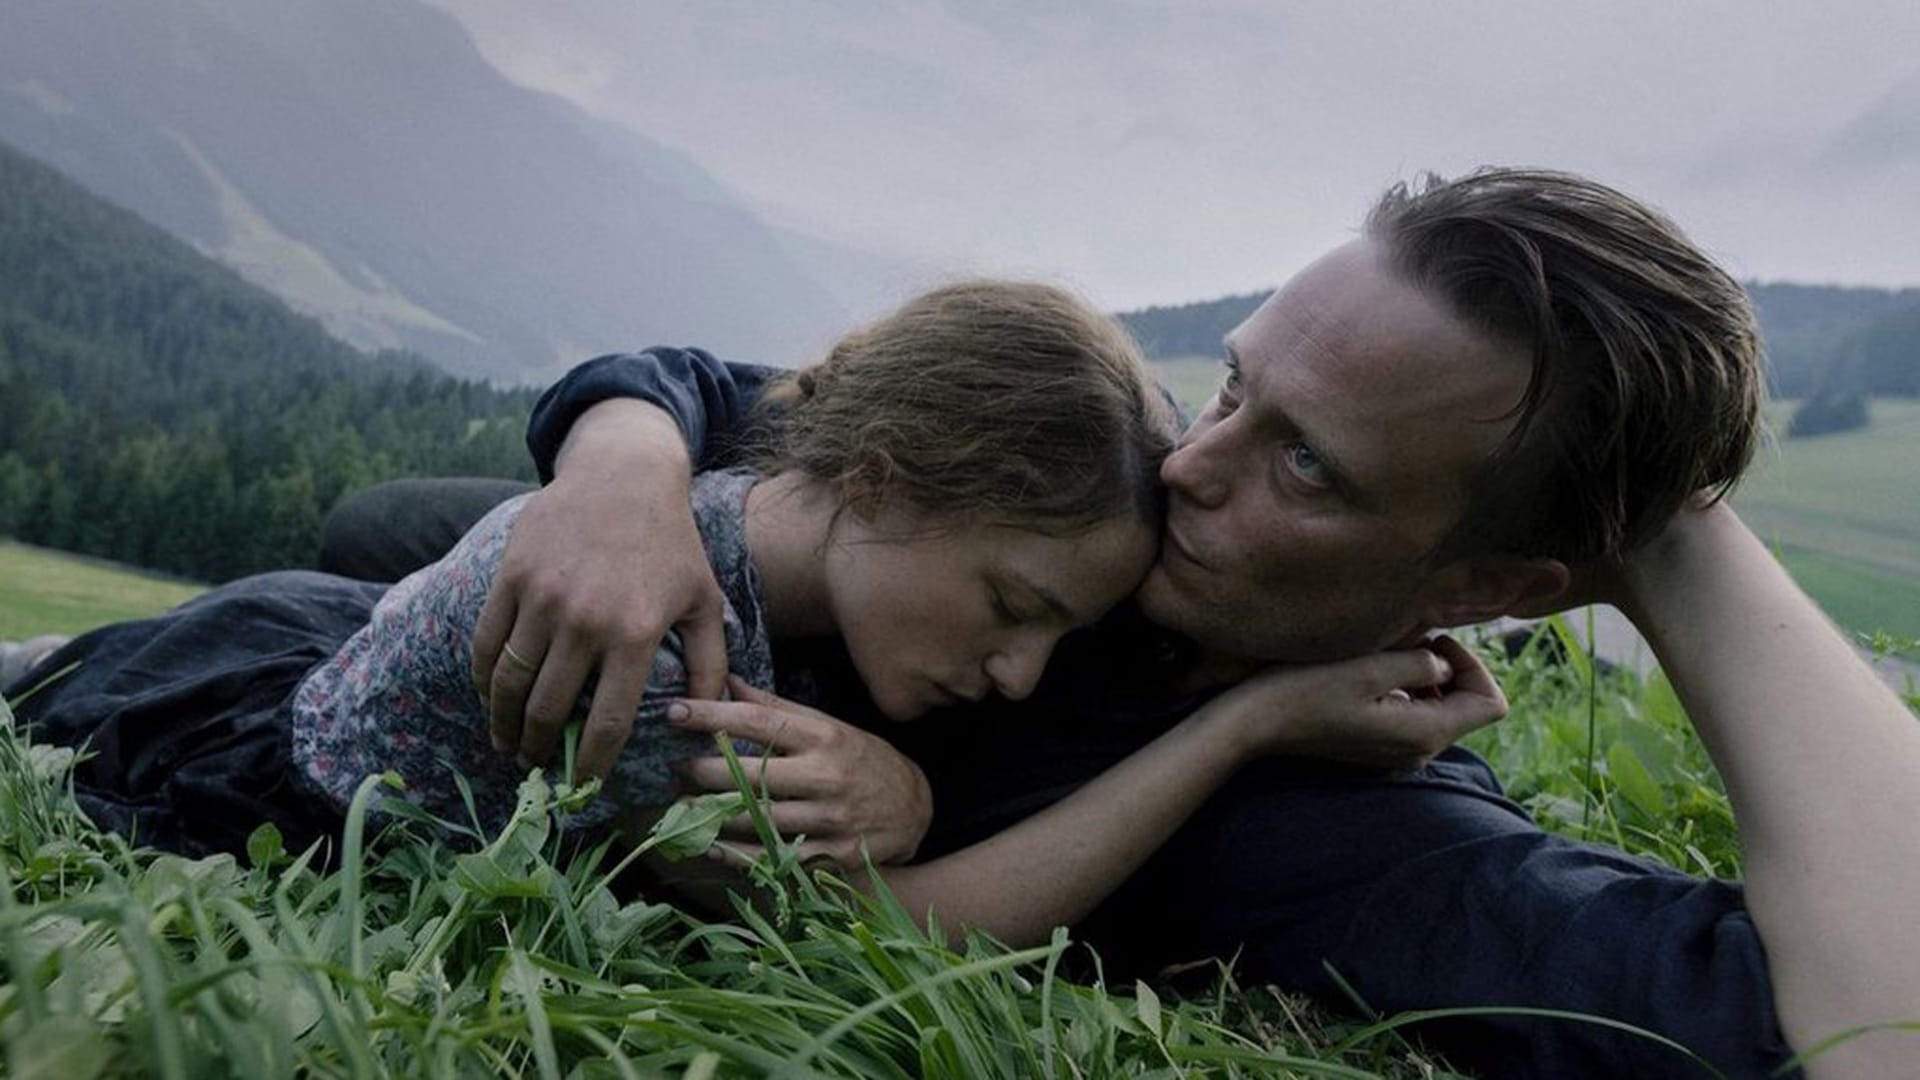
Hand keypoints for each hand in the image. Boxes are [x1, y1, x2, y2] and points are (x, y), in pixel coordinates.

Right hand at [472, 401, 728, 778]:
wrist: (624, 475)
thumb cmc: (672, 544)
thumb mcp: (704, 601)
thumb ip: (710, 663)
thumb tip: (707, 721)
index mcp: (636, 633)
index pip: (610, 721)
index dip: (593, 765)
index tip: (583, 789)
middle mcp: (585, 619)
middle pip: (550, 710)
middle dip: (540, 752)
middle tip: (537, 770)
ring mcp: (543, 597)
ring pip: (510, 682)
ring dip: (504, 724)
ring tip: (509, 744)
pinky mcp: (511, 576)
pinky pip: (487, 642)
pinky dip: (482, 678)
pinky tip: (490, 696)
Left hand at [670, 677, 933, 866]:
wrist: (915, 808)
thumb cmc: (862, 759)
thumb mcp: (827, 725)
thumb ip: (776, 707)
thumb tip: (727, 680)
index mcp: (824, 736)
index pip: (759, 720)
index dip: (712, 715)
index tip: (674, 711)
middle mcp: (827, 776)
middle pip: (752, 774)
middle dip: (704, 771)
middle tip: (677, 768)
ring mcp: (830, 819)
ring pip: (758, 820)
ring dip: (712, 815)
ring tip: (681, 808)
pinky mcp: (832, 856)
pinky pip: (774, 857)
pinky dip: (736, 854)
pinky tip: (708, 846)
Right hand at [1202, 635, 1506, 771]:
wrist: (1255, 724)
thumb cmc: (1306, 690)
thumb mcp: (1369, 665)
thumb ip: (1421, 662)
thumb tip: (1441, 664)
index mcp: (1425, 733)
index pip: (1491, 704)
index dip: (1474, 666)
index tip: (1433, 642)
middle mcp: (1419, 752)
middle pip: (1468, 707)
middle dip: (1449, 669)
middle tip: (1407, 641)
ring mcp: (1397, 753)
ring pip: (1440, 710)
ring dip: (1423, 678)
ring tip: (1383, 656)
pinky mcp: (1376, 748)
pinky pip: (1412, 717)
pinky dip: (1403, 692)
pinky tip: (1366, 677)